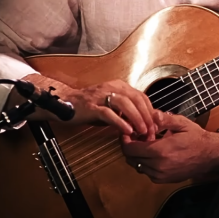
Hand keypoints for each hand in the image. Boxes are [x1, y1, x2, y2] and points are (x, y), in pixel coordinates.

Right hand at [6, 74, 157, 138]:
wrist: (63, 103)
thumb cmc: (88, 106)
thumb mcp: (110, 107)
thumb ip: (126, 112)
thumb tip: (143, 123)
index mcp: (118, 86)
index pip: (141, 96)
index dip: (150, 111)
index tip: (155, 125)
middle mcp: (111, 87)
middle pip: (136, 99)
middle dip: (147, 116)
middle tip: (151, 131)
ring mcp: (101, 96)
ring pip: (125, 104)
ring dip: (136, 118)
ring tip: (142, 131)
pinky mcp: (91, 107)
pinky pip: (108, 113)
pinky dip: (120, 122)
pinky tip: (127, 131)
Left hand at [121, 113, 218, 182]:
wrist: (210, 155)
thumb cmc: (197, 139)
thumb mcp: (181, 124)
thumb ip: (164, 119)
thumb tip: (151, 114)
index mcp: (160, 151)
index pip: (130, 149)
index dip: (124, 140)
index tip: (126, 132)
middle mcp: (158, 166)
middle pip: (131, 159)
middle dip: (129, 147)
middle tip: (134, 136)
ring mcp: (161, 175)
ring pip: (137, 166)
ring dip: (137, 156)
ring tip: (145, 144)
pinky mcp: (164, 179)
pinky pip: (146, 172)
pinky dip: (145, 163)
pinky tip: (152, 153)